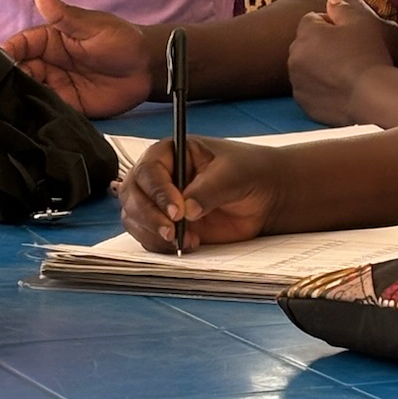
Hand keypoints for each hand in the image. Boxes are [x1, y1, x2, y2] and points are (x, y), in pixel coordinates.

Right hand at [0, 0, 151, 117]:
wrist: (148, 69)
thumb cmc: (122, 40)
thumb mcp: (92, 26)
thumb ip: (63, 15)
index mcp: (49, 39)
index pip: (19, 45)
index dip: (7, 53)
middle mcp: (48, 63)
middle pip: (19, 71)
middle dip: (10, 80)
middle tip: (7, 88)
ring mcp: (57, 85)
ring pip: (28, 92)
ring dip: (20, 98)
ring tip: (14, 104)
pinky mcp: (68, 106)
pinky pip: (47, 110)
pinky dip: (37, 114)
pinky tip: (30, 117)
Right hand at [119, 137, 284, 252]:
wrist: (264, 196)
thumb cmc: (248, 172)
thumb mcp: (233, 174)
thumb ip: (209, 189)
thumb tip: (187, 209)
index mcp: (170, 152)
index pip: (149, 170)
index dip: (158, 191)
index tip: (176, 211)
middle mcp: (158, 177)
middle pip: (133, 195)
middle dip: (149, 216)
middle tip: (172, 231)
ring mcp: (159, 202)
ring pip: (135, 218)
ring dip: (154, 234)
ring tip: (187, 239)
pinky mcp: (166, 225)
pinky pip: (149, 237)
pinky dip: (161, 245)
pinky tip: (189, 243)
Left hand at [288, 0, 394, 124]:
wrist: (371, 97)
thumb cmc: (368, 56)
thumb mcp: (361, 22)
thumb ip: (342, 8)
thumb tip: (332, 1)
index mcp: (306, 33)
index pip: (311, 19)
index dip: (331, 24)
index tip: (348, 35)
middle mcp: (294, 57)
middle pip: (305, 44)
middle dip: (320, 45)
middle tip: (347, 54)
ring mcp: (297, 82)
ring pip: (305, 68)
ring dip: (318, 67)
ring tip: (345, 74)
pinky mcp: (304, 103)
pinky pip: (309, 90)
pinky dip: (320, 89)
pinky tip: (340, 90)